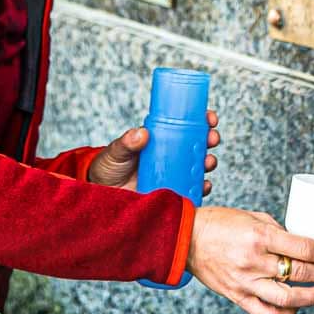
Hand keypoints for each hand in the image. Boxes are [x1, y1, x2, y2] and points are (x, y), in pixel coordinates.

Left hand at [87, 110, 220, 193]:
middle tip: (211, 138)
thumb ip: (127, 142)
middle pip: (198, 144)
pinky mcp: (174, 194)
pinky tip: (203, 186)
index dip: (202, 120)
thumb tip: (142, 133)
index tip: (209, 118)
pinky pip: (193, 191)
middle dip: (210, 139)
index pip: (186, 125)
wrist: (102, 195)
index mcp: (161, 139)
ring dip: (208, 162)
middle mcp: (171, 155)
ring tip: (207, 162)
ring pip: (199, 166)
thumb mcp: (117, 151)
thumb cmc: (110, 167)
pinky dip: (202, 188)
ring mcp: (174, 174)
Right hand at [186, 207, 313, 313]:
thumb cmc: (218, 223)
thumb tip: (300, 242)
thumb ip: (277, 230)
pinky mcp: (238, 296)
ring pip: (289, 298)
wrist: (185, 239)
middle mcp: (254, 261)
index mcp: (259, 236)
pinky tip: (298, 306)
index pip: (303, 247)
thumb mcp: (251, 216)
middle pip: (301, 273)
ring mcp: (246, 282)